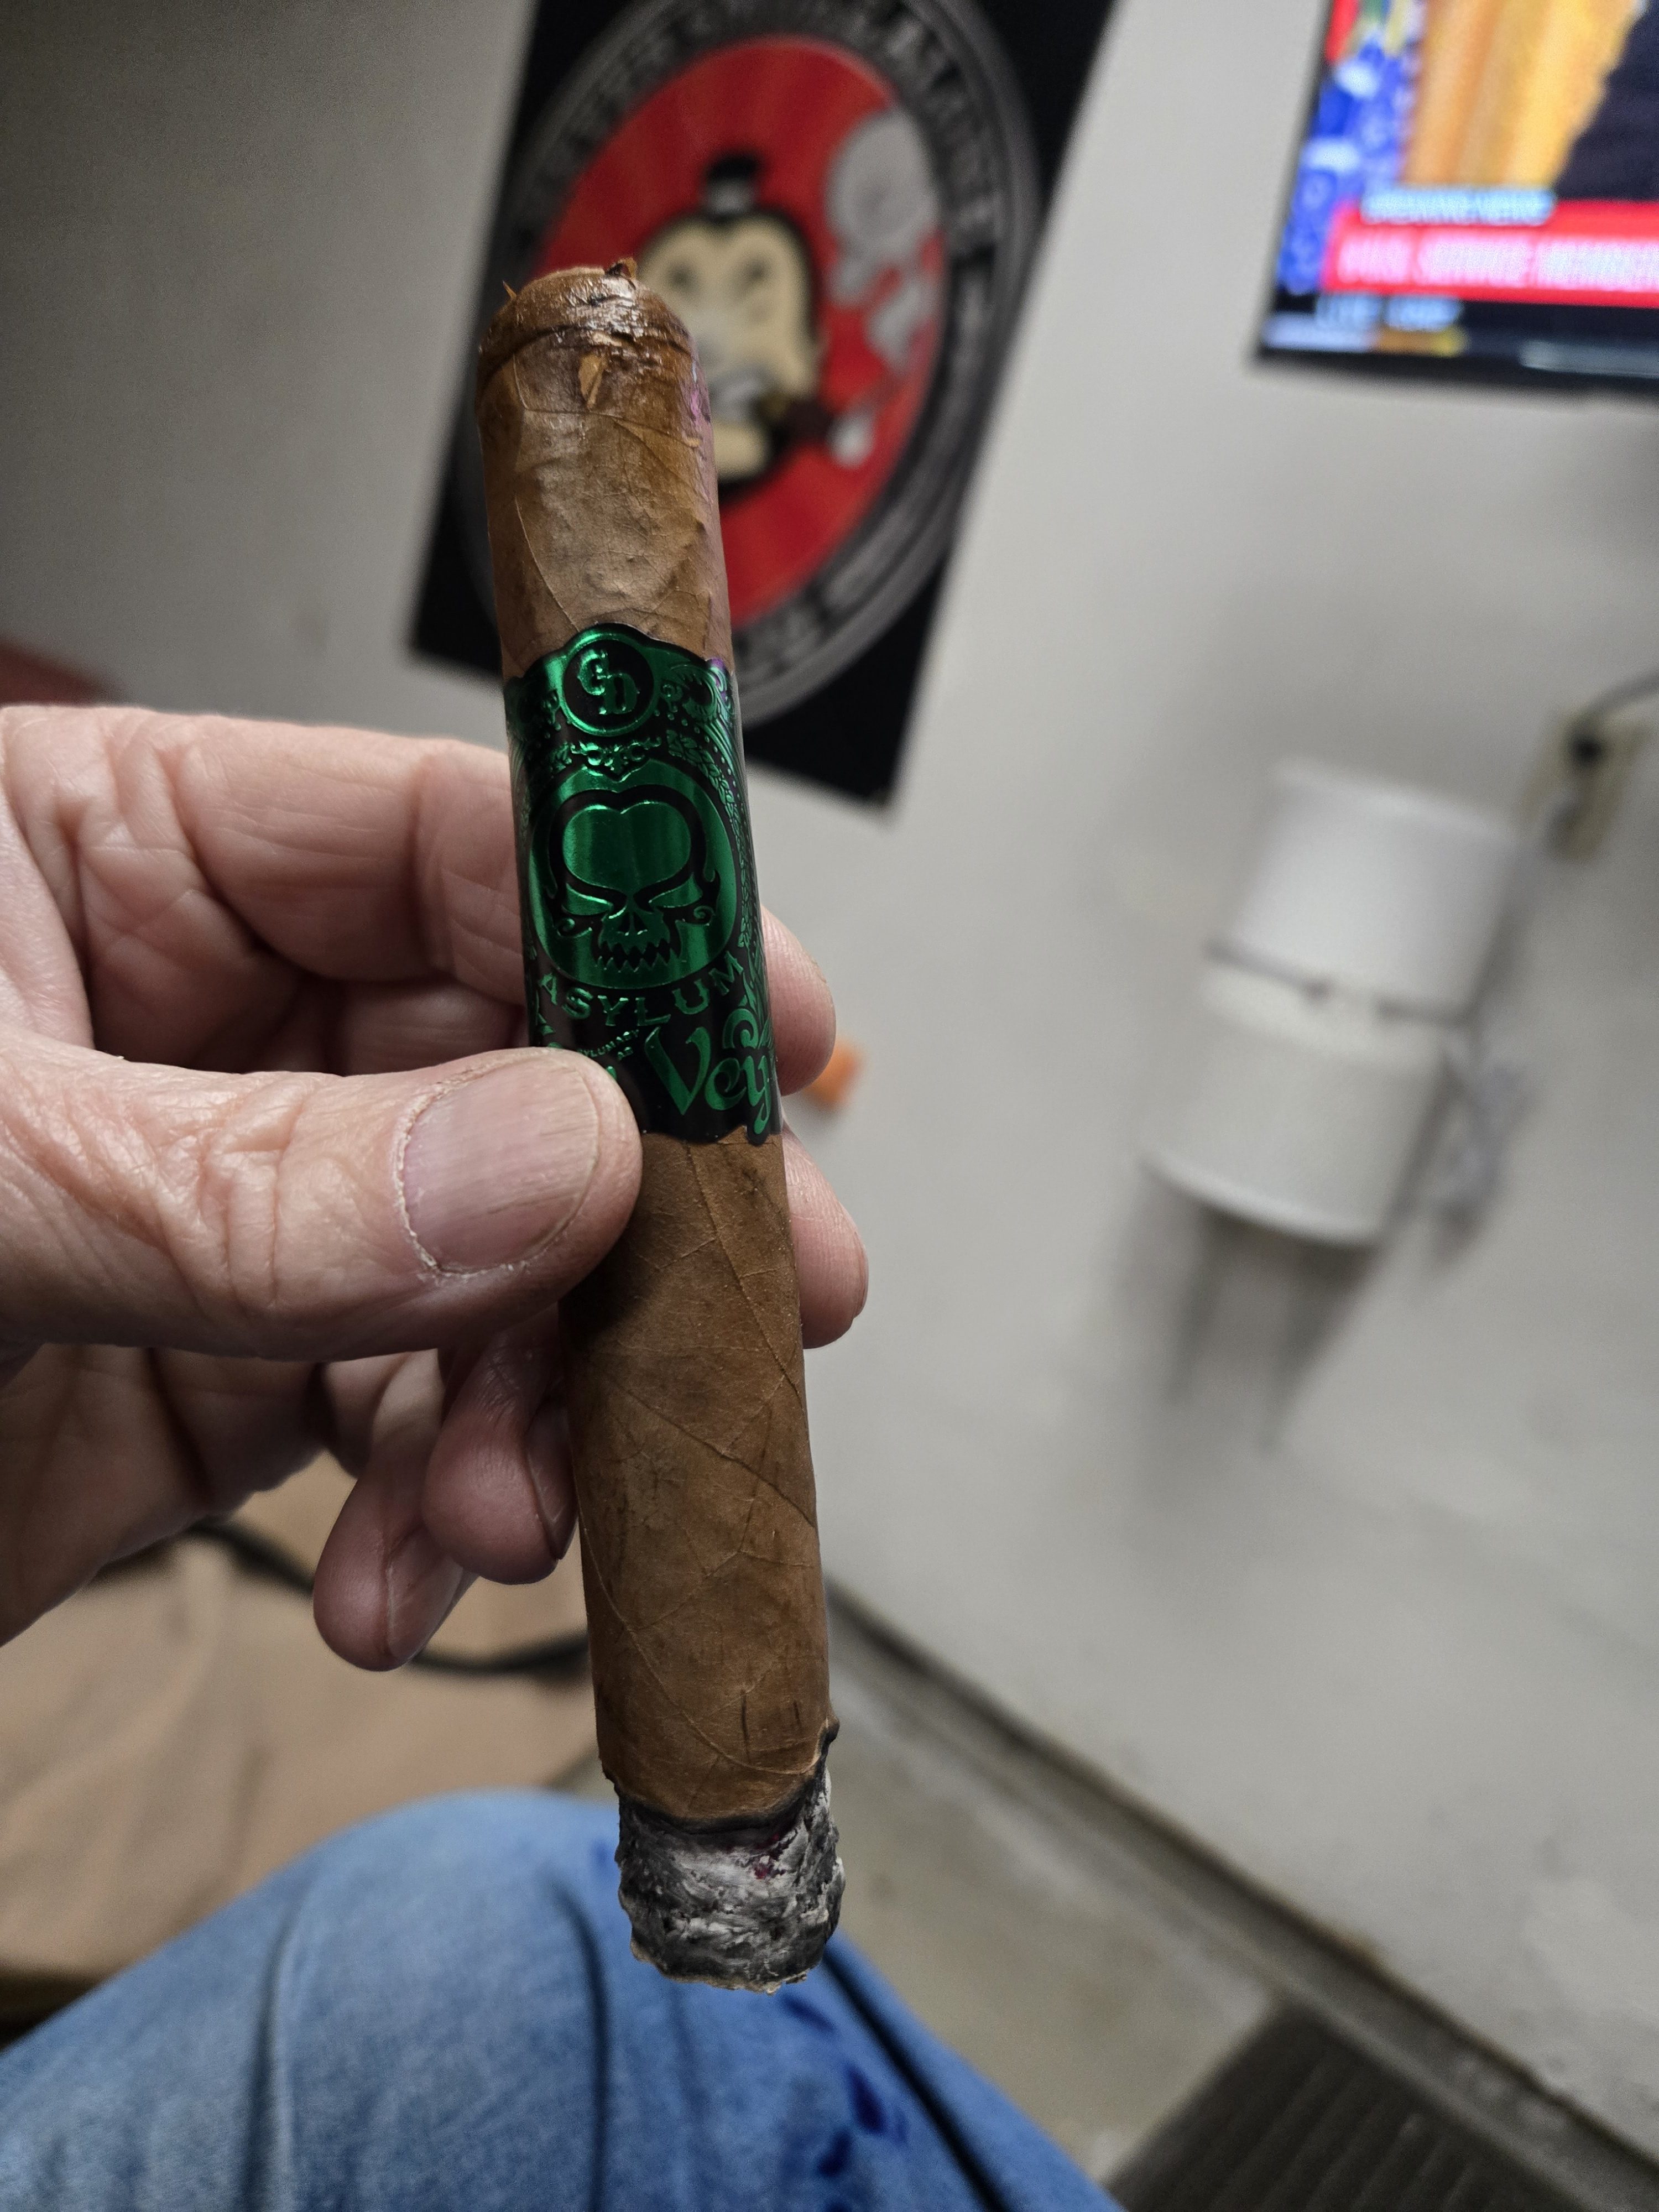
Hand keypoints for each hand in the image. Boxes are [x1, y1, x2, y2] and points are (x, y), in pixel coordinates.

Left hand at [0, 706, 864, 1665]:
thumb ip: (249, 1177)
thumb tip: (550, 1161)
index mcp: (102, 851)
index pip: (437, 839)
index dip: (626, 923)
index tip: (766, 1027)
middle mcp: (192, 1018)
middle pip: (508, 1069)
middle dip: (626, 1211)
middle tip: (754, 1297)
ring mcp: (225, 1205)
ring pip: (480, 1268)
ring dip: (532, 1400)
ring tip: (512, 1505)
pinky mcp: (217, 1377)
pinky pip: (399, 1418)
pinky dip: (435, 1507)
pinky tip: (404, 1570)